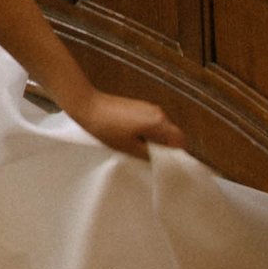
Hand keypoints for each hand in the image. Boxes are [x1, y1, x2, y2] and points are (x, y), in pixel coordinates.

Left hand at [68, 89, 187, 158]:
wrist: (87, 106)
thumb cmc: (107, 128)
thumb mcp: (129, 148)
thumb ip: (150, 154)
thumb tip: (161, 159)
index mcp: (158, 121)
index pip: (180, 139)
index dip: (177, 152)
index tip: (168, 163)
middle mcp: (158, 111)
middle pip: (171, 132)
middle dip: (165, 146)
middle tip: (153, 158)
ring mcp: (149, 107)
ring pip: (161, 127)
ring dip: (156, 139)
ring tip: (141, 149)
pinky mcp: (139, 105)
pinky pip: (151, 121)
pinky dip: (148, 131)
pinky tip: (134, 138)